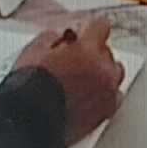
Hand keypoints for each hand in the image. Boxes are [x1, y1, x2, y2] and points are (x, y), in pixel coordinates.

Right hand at [14, 17, 123, 145]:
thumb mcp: (35, 50)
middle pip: (108, 52)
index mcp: (87, 49)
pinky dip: (105, 94)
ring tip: (84, 78)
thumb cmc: (31, 88)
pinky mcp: (105, 113)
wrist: (31, 121)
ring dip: (102, 72)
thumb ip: (52, 38)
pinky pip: (114, 97)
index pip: (100, 26)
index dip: (88, 29)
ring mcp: (106, 92)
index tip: (82, 33)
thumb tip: (58, 38)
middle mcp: (103, 69)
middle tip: (75, 60)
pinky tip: (90, 96)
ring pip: (115, 74)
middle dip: (93, 53)